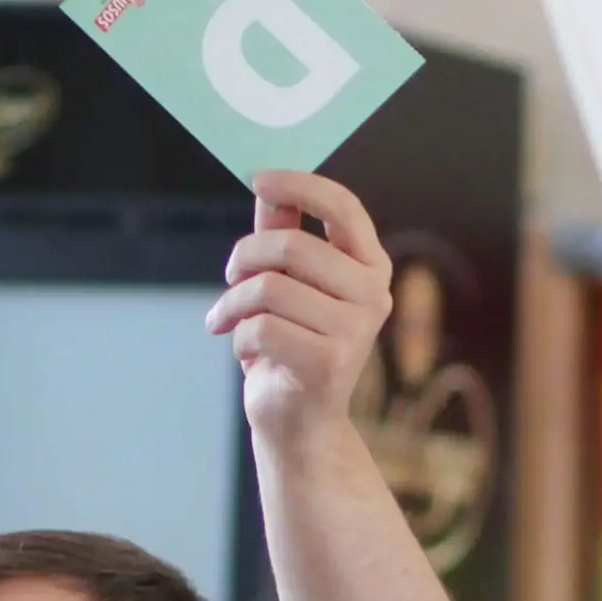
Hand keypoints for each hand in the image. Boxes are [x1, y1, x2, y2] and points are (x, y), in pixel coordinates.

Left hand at [206, 171, 392, 453]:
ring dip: (234, 302)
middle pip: (292, 246)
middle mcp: (373, 297)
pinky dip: (238, 337)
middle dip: (246, 257)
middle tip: (231, 275)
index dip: (300, 185)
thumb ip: (283, 232)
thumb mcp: (288, 280)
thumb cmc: (291, 343)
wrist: (299, 420)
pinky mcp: (329, 364)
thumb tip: (268, 185)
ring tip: (228, 318)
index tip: (260, 180)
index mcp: (370, 268)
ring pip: (270, 288)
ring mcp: (356, 332)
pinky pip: (261, 327)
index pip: (344, 207)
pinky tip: (243, 353)